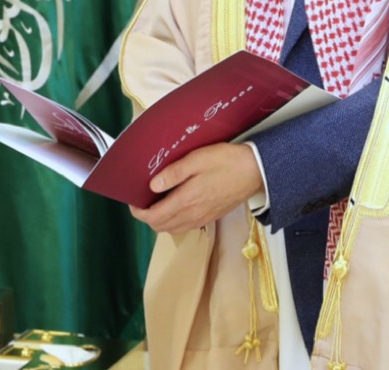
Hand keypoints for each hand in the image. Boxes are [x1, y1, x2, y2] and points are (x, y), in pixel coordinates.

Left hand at [129, 143, 262, 234]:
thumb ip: (173, 174)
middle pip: (161, 226)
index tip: (133, 201)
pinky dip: (174, 220)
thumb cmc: (226, 161)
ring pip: (173, 229)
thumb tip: (152, 186)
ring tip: (157, 201)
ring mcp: (203, 218)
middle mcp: (193, 215)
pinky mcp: (211, 217)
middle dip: (147, 217)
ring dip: (160, 220)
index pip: (154, 217)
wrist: (256, 171)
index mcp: (187, 201)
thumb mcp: (197, 160)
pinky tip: (175, 204)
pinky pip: (185, 226)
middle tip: (142, 200)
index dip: (138, 212)